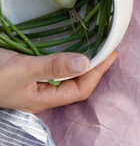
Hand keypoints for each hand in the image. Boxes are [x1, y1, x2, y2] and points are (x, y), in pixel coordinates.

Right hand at [0, 49, 117, 112]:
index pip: (80, 89)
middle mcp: (40, 94)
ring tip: (96, 46)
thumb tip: (86, 62)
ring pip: (64, 76)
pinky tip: (68, 47)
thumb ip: (51, 66)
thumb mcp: (21, 70)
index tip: (112, 52)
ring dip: (80, 62)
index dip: (99, 72)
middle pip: (75, 84)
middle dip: (94, 68)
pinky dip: (63, 58)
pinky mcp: (24, 73)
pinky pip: (51, 68)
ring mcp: (31, 85)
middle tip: (109, 47)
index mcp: (42, 98)